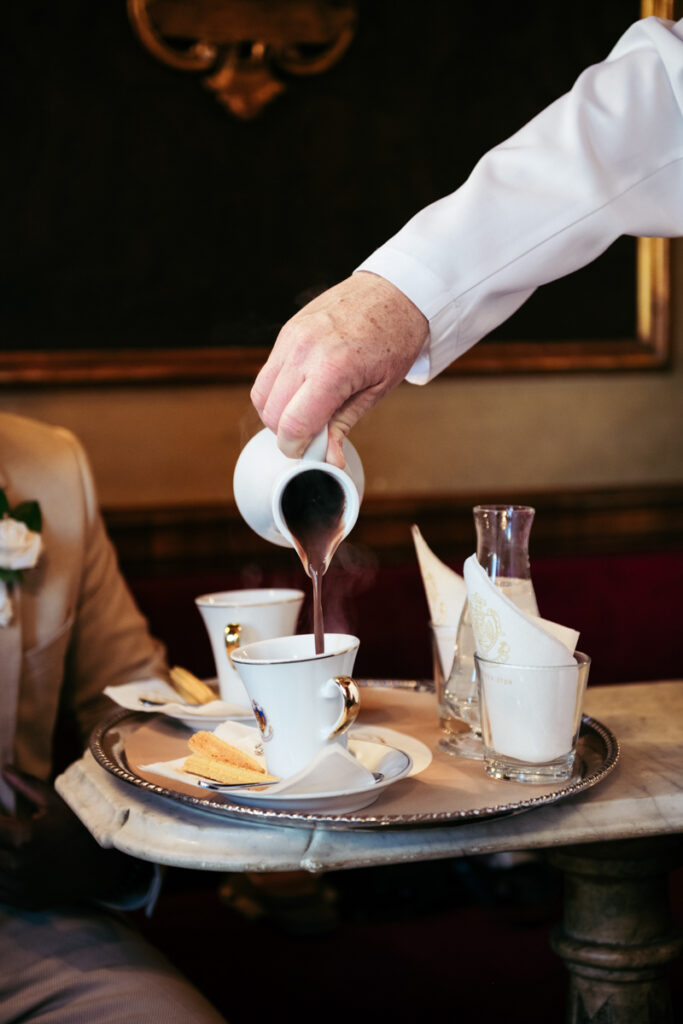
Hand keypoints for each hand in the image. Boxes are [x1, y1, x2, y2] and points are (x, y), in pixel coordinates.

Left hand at [0, 766, 134, 908]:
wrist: (103, 867)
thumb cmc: (80, 828)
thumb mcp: (56, 802)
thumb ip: (26, 785)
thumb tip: (4, 769)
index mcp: (23, 836)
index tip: (1, 819)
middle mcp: (17, 864)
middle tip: (4, 832)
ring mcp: (19, 886)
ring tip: (7, 846)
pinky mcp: (22, 902)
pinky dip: (0, 876)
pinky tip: (10, 863)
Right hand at [251, 272, 427, 466]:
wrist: (397, 290)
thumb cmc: (395, 338)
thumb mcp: (377, 390)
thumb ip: (344, 425)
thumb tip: (329, 461)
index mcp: (332, 368)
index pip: (292, 424)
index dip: (297, 448)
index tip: (312, 452)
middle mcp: (304, 351)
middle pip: (271, 414)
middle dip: (289, 434)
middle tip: (315, 434)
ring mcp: (291, 338)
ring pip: (261, 395)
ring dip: (278, 414)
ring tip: (308, 413)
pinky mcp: (287, 331)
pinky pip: (268, 373)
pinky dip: (278, 392)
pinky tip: (303, 392)